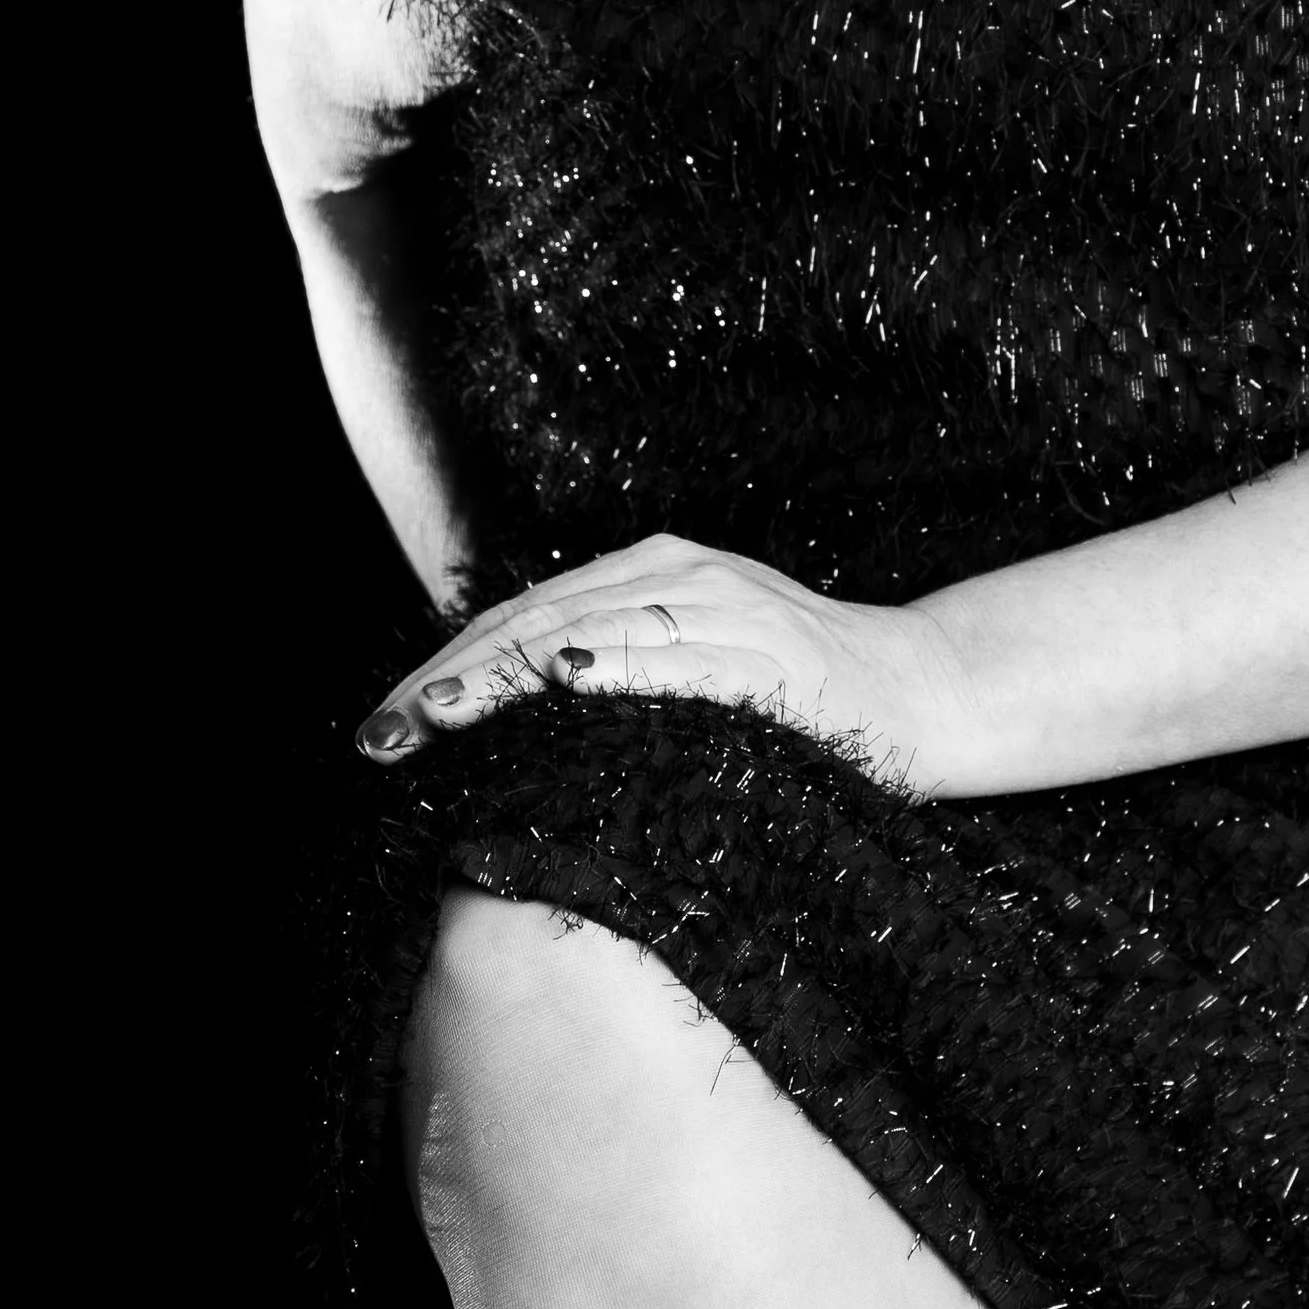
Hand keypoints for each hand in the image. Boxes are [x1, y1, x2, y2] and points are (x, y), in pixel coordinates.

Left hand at [355, 530, 972, 794]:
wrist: (927, 692)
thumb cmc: (805, 702)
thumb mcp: (697, 670)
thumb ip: (621, 674)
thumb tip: (514, 722)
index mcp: (657, 573)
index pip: (525, 617)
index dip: (449, 669)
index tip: (383, 727)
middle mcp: (683, 573)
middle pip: (538, 620)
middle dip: (452, 681)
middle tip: (381, 735)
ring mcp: (727, 607)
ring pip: (590, 631)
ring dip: (504, 676)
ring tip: (436, 719)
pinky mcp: (769, 651)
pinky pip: (677, 656)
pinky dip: (616, 664)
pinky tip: (562, 679)